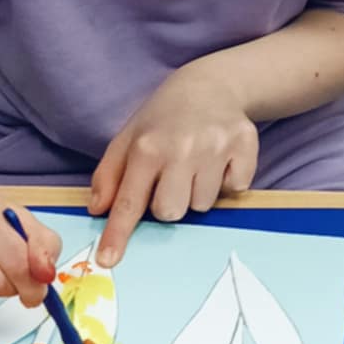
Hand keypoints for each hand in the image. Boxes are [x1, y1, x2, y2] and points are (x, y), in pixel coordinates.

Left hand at [89, 64, 257, 265]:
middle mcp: (182, 148)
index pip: (129, 201)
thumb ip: (109, 175)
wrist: (211, 84)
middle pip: (171, 212)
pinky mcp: (245, 146)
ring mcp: (216, 147)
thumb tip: (98, 210)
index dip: (118, 233)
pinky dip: (226, 181)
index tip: (108, 259)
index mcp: (147, 146)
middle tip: (171, 177)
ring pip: (204, 205)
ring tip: (196, 164)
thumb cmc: (163, 117)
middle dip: (168, 203)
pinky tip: (218, 160)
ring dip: (197, 192)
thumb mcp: (128, 138)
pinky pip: (235, 190)